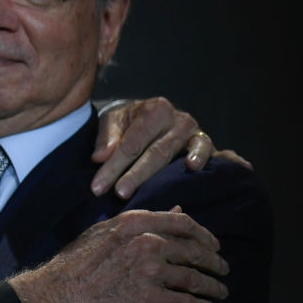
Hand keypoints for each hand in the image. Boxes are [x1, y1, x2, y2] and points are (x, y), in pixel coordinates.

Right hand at [8, 207, 228, 302]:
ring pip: (195, 279)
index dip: (204, 235)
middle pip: (195, 251)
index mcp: (136, 223)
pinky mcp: (149, 299)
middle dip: (215, 262)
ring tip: (221, 293)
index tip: (213, 244)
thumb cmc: (77, 262)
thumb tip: (176, 209)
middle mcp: (147, 243)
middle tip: (223, 270)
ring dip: (213, 288)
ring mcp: (149, 272)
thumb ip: (140, 221)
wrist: (59, 293)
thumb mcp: (105, 231)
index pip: (183, 224)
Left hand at [91, 97, 248, 198]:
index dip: (113, 166)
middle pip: (153, 152)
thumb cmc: (129, 121)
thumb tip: (99, 158)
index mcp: (153, 109)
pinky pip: (204, 149)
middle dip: (134, 175)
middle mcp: (176, 118)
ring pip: (171, 156)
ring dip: (154, 176)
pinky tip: (192, 167)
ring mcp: (192, 130)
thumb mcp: (112, 121)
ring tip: (144, 193)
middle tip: (118, 194)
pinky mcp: (204, 141)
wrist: (151, 115)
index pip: (131, 143)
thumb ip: (106, 139)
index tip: (97, 187)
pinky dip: (200, 156)